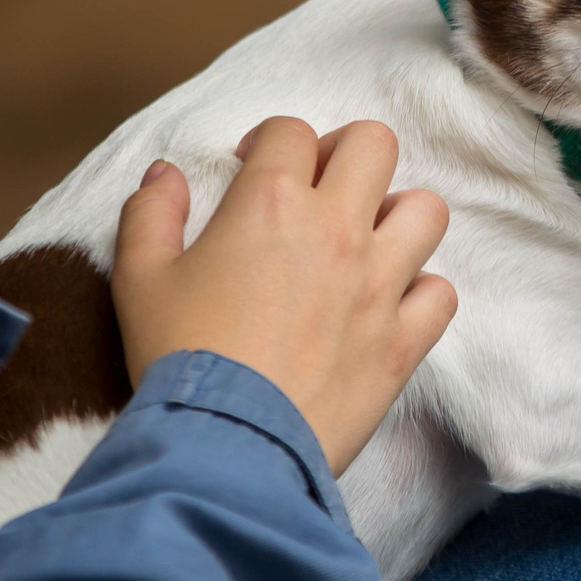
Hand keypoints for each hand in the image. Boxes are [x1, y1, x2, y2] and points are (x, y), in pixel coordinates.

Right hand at [112, 118, 455, 473]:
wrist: (225, 448)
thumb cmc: (178, 359)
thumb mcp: (138, 278)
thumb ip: (150, 212)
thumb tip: (168, 173)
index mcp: (271, 202)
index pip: (291, 132)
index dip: (269, 141)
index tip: (251, 169)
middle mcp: (337, 230)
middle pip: (375, 144)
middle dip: (344, 154)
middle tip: (317, 188)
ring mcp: (379, 284)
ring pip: (426, 210)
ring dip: (396, 217)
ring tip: (363, 242)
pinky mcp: (403, 340)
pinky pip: (441, 293)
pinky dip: (420, 293)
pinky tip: (386, 305)